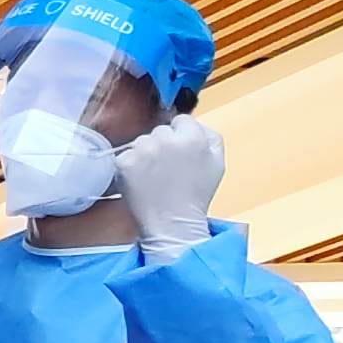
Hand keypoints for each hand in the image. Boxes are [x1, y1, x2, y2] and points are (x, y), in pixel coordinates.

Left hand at [117, 113, 223, 248]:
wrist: (172, 222)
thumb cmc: (197, 194)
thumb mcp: (217, 161)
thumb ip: (211, 136)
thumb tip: (194, 123)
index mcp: (192, 137)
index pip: (181, 120)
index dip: (181, 135)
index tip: (180, 151)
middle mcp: (166, 139)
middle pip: (160, 130)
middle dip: (163, 144)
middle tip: (168, 167)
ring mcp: (143, 150)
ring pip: (141, 142)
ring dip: (146, 154)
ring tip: (155, 176)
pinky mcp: (124, 162)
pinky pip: (125, 155)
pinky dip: (130, 166)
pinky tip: (141, 180)